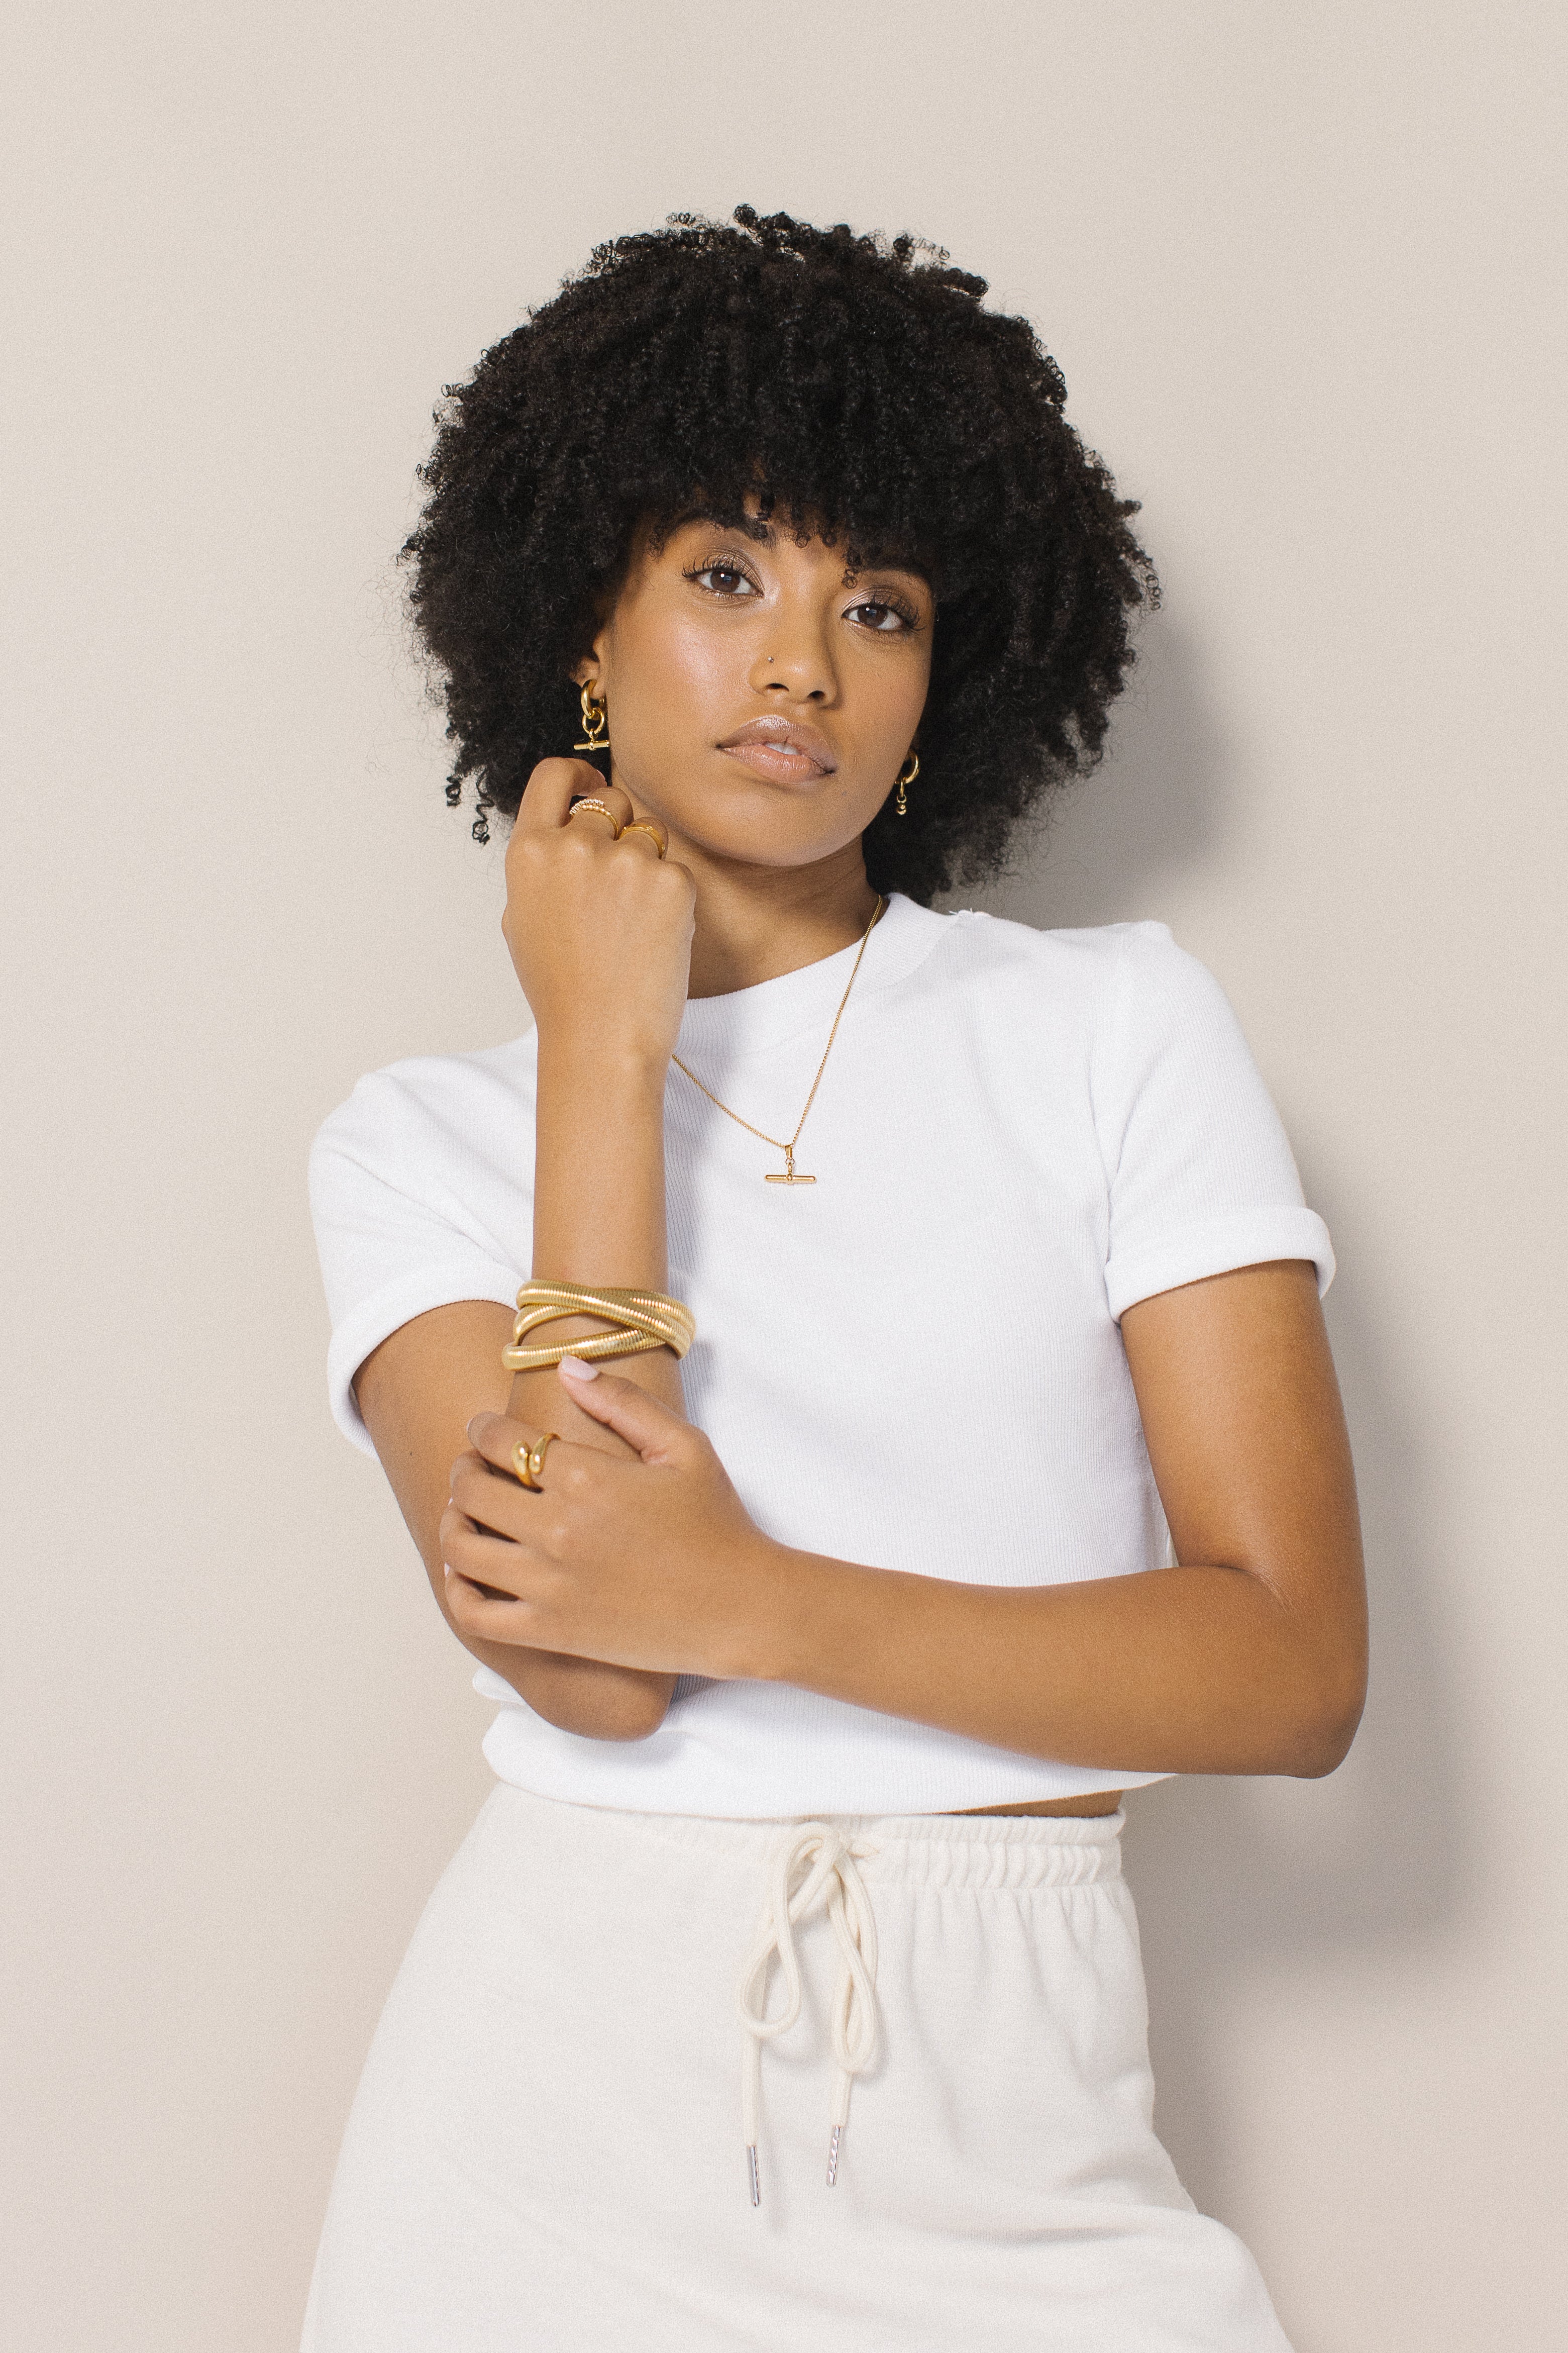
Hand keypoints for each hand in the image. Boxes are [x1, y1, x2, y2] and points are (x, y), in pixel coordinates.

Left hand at [439, 1361, 781, 1677]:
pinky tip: (466, 1572)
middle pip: (470, 1490)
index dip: (482, 1429)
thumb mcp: (683, 1446)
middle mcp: (558, 1529)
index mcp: (587, 1477)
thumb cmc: (717, 1524)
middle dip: (462, 1470)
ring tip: (463, 1515)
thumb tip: (567, 1366)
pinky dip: (457, 1589)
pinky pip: (475, 1613)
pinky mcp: (551, 1631)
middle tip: (471, 1468)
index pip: (501, 1440)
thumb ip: (622, 1402)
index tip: (484, 1429)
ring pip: (462, 1548)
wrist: (742, 1608)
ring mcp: (550, 1585)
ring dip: (452, 1522)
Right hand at [502, 759, 694, 1068]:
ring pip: (650, 835)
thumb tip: (562, 826)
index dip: (578, 775)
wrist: (599, 1036)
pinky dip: (672, 899)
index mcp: (529, 851)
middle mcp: (574, 845)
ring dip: (647, 867)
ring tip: (631, 924)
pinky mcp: (672, 881)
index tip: (590, 783)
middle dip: (620, 829)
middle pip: (611, 800)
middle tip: (618, 884)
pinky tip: (653, 938)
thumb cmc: (560, 988)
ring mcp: (625, 860)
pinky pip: (677, 870)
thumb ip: (541, 863)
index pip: (554, 775)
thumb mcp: (523, 918)